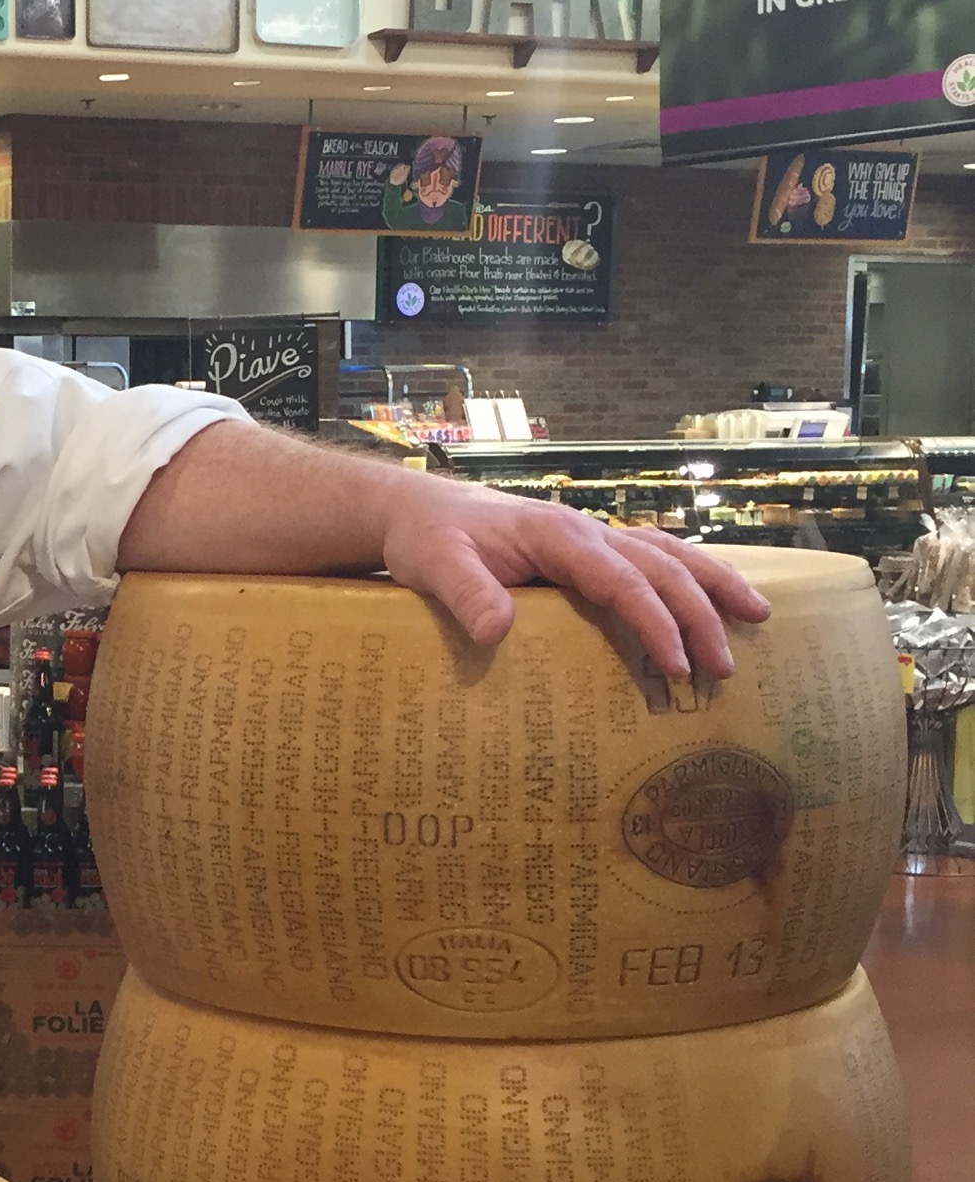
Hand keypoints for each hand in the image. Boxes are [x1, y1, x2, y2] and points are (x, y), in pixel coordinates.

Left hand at [379, 483, 768, 677]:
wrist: (421, 512)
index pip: (622, 579)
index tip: (676, 665)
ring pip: (671, 555)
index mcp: (559, 535)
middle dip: (700, 616)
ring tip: (759, 619)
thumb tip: (496, 632)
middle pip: (662, 567)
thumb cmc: (429, 539)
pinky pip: (654, 559)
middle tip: (723, 669)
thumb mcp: (436, 566)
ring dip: (715, 586)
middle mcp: (588, 532)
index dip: (655, 621)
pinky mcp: (591, 551)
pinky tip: (717, 599)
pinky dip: (692, 577)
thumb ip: (466, 594)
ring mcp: (594, 538)